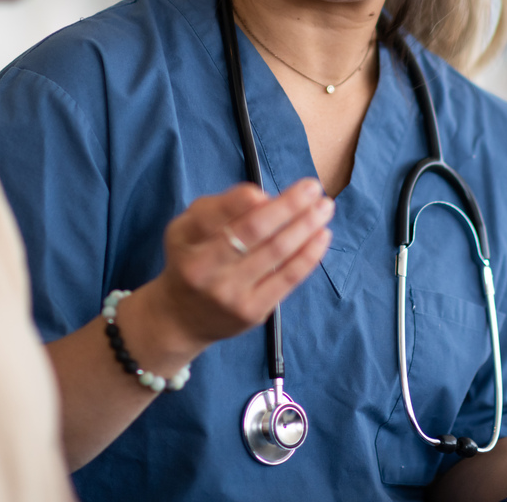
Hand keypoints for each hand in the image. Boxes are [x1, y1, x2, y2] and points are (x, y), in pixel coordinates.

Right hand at [128, 179, 333, 358]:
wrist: (181, 318)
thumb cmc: (191, 259)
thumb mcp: (188, 227)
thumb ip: (221, 208)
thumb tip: (264, 198)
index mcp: (186, 242)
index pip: (216, 215)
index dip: (244, 199)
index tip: (269, 189)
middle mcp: (205, 270)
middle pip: (253, 231)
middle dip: (288, 206)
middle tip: (314, 188)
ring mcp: (230, 294)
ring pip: (276, 253)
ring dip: (306, 226)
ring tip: (325, 207)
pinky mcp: (253, 312)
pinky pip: (287, 279)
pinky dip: (309, 255)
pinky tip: (322, 236)